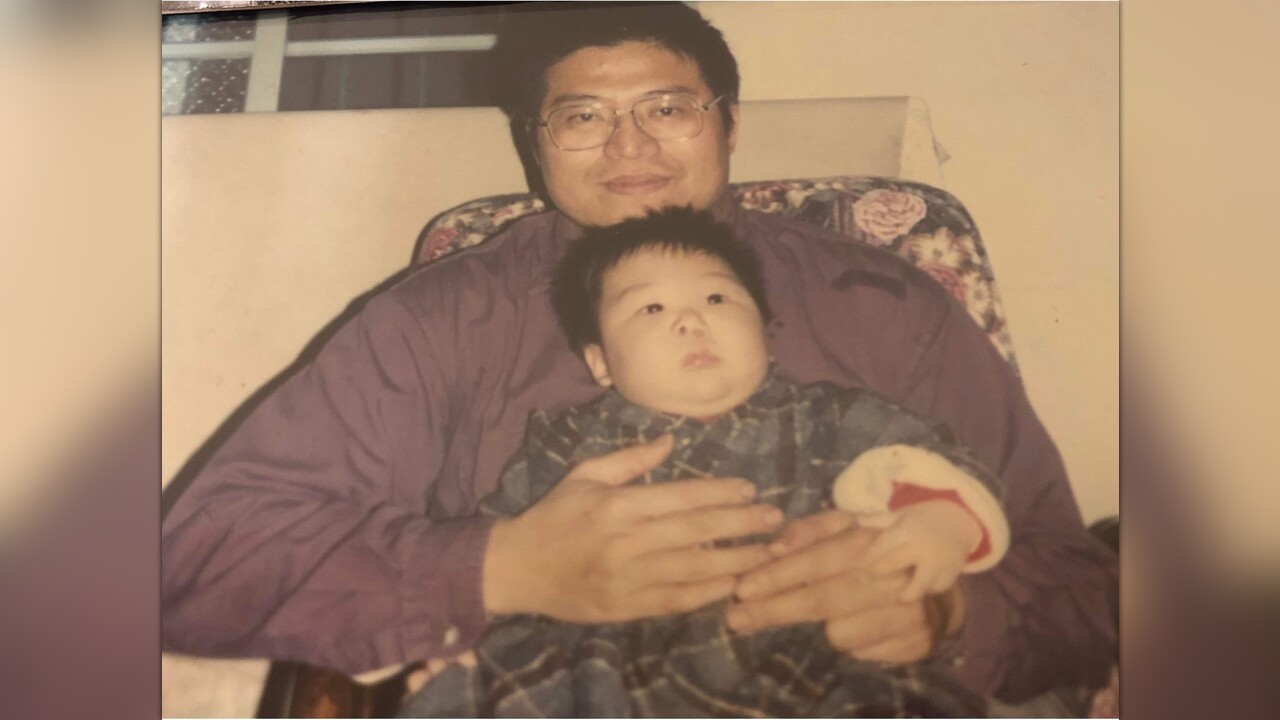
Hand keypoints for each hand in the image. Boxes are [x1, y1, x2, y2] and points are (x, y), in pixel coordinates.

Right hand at [483, 434, 781, 622]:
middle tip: (775, 518)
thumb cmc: (554, 516)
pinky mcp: (626, 607)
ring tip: (767, 553)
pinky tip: (732, 584)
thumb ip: (629, 460)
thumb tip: (671, 440)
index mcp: (617, 505)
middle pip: (695, 532)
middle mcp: (626, 542)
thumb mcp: (585, 475)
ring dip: (734, 561)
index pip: (680, 497)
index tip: (750, 489)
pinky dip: (706, 593)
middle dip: (740, 524)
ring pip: (692, 569)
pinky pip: (675, 600)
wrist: (518, 569)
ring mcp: (627, 578)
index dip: (720, 493)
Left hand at [727, 510, 960, 663]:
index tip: (741, 589)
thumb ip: (810, 530)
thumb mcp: (849, 524)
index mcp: (869, 541)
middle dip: (774, 610)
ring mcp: (906, 612)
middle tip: (736, 619)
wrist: (943, 566)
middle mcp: (889, 576)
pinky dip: (855, 640)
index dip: (777, 576)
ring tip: (838, 608)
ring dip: (827, 625)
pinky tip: (865, 622)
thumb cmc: (881, 543)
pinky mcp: (915, 642)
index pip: (816, 560)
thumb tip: (775, 547)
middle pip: (821, 599)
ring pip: (840, 633)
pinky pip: (863, 652)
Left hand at [860, 499, 981, 601]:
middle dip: (880, 573)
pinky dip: (929, 590)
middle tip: (869, 582)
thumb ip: (878, 520)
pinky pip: (937, 587)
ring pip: (919, 584)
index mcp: (907, 529)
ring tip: (900, 598)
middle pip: (894, 564)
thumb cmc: (924, 518)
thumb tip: (855, 520)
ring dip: (908, 592)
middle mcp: (921, 546)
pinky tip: (922, 590)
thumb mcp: (902, 514)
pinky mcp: (952, 571)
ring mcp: (938, 561)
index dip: (868, 557)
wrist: (960, 519)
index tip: (858, 566)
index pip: (882, 546)